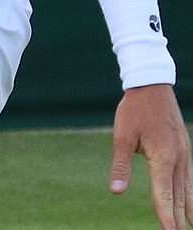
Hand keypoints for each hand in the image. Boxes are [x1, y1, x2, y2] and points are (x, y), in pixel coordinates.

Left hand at [110, 84, 192, 228]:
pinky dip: (190, 195)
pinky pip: (190, 179)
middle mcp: (178, 159)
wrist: (152, 84)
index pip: (164, 196)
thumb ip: (121, 166)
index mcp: (163, 158)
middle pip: (179, 198)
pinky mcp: (184, 149)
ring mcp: (184, 154)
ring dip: (187, 211)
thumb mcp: (122, 136)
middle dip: (179, 221)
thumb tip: (116, 192)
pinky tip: (189, 205)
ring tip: (187, 227)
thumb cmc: (134, 110)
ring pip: (188, 190)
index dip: (166, 219)